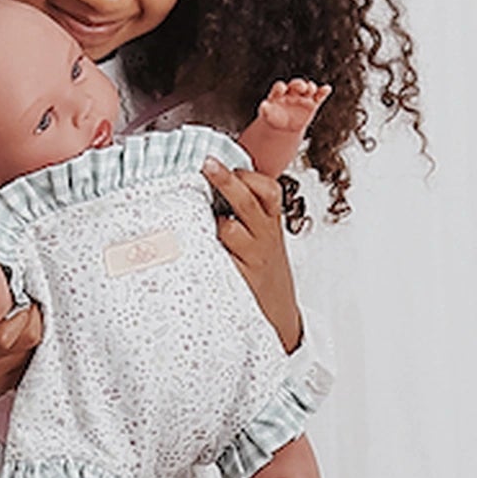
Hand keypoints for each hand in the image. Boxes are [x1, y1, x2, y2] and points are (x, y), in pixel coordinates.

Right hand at [0, 250, 41, 405]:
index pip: (4, 335)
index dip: (21, 313)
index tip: (23, 294)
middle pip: (29, 337)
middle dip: (33, 312)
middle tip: (27, 297)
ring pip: (35, 348)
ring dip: (35, 325)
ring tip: (25, 309)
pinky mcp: (8, 382)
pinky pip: (33, 360)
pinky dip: (31, 344)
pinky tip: (24, 329)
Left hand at [204, 160, 301, 352]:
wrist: (280, 316)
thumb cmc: (265, 273)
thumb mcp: (266, 240)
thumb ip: (248, 215)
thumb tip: (215, 184)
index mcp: (270, 224)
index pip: (268, 190)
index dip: (248, 175)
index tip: (223, 161)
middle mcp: (263, 238)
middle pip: (247, 201)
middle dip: (226, 180)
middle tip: (207, 164)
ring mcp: (251, 258)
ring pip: (231, 229)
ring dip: (216, 221)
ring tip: (205, 219)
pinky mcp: (239, 279)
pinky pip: (220, 259)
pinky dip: (208, 249)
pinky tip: (196, 245)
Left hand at [256, 77, 328, 140]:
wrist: (284, 126)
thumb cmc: (273, 117)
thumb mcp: (267, 114)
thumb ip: (265, 109)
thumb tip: (263, 105)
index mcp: (279, 93)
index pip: (280, 87)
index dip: (280, 87)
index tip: (281, 89)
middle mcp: (292, 92)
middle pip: (296, 85)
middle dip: (299, 84)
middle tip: (301, 87)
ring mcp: (303, 97)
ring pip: (308, 89)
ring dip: (310, 87)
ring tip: (311, 89)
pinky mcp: (312, 103)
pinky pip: (319, 96)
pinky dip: (323, 91)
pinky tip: (327, 89)